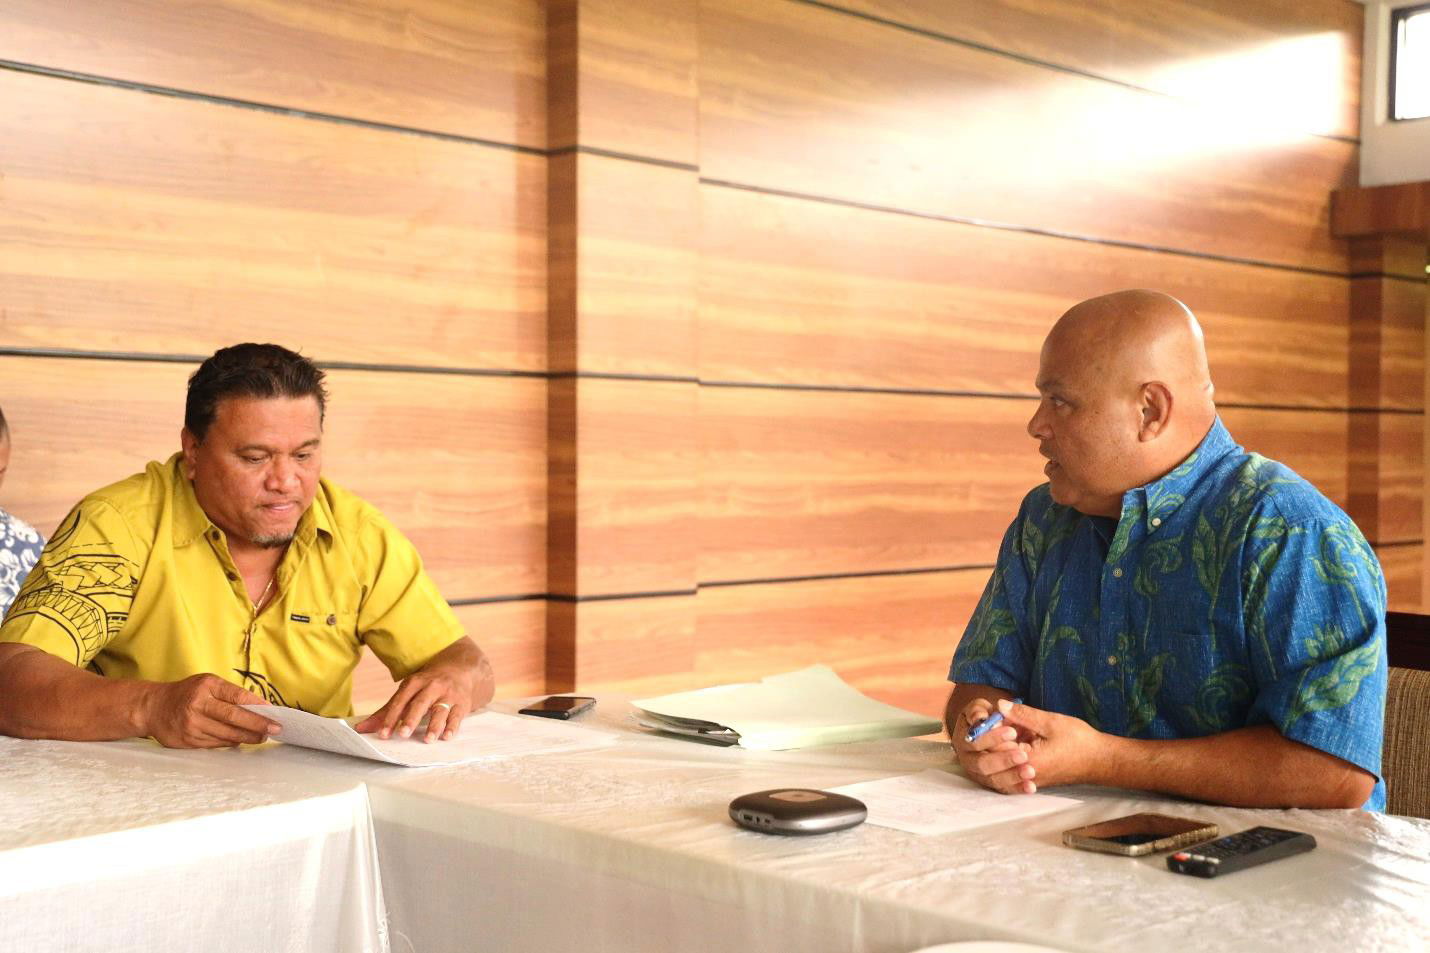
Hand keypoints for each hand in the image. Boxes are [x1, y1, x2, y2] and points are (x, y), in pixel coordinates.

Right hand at [140, 674, 278, 748]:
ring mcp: (191, 724)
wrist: (153, 707)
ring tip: (261, 737)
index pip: (237, 696)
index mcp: (206, 685)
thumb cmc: (188, 693)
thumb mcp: (207, 684)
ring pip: (227, 734)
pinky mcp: (187, 740)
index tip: (273, 712)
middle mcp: (198, 704)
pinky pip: (215, 744)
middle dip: (258, 724)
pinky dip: (230, 742)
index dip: (257, 705)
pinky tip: (240, 740)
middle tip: (275, 729)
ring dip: (247, 736)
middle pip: (234, 717)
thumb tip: (260, 708)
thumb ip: (230, 694)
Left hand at [353, 640, 488, 742]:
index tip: (383, 734)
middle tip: (403, 734)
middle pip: (420, 703)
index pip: (401, 700)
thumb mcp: (409, 690)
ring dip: (434, 725)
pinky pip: (457, 715)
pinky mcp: (462, 703)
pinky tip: (446, 737)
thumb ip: (387, 710)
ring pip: (440, 710)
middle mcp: (432, 686)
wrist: (462, 667)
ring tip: (427, 740)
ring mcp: (448, 694)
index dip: (391, 717)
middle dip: (411, 718)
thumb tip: (361, 729)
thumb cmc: (428, 683)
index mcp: (415, 682)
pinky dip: (452, 726)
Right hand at [951, 696, 1036, 794]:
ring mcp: (980, 773)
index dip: (992, 738)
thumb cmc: (987, 716)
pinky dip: (1017, 788)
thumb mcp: (981, 707)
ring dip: (1011, 776)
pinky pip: (1004, 789)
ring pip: (993, 779)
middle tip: (1023, 755)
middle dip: (1003, 760)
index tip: (1013, 732)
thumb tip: (980, 717)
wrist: (996, 729)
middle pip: (982, 764)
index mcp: (963, 739)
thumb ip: (978, 710)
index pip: (974, 742)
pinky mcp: (993, 782)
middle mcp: (968, 759)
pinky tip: (1030, 787)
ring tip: (1030, 771)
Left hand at [995, 698, 1104, 788]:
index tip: (999, 712)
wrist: (1101, 760)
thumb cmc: (1080, 741)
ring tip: (1016, 725)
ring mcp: (1028, 778)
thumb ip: (1023, 715)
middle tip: (1005, 716)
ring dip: (1006, 741)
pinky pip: (1014, 763)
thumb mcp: (1050, 722)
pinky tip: (1023, 736)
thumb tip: (1000, 705)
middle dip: (996, 734)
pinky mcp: (1033, 777)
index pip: (994, 746)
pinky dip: (1014, 748)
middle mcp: (1023, 774)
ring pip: (1004, 758)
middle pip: (996, 754)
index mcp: (1026, 762)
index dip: (993, 726)